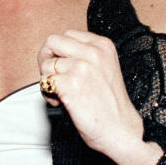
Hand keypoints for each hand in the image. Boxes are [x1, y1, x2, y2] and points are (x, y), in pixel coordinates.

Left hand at [38, 30, 144, 157]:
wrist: (120, 130)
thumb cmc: (111, 105)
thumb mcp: (105, 67)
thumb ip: (85, 55)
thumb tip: (54, 53)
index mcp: (103, 45)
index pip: (67, 35)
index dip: (59, 52)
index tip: (63, 67)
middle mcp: (93, 52)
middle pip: (52, 42)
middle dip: (47, 60)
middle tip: (54, 77)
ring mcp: (81, 66)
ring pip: (46, 64)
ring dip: (48, 81)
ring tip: (61, 95)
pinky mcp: (70, 83)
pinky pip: (45, 82)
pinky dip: (48, 94)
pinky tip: (60, 102)